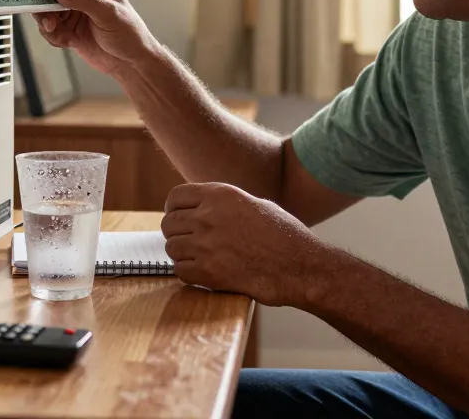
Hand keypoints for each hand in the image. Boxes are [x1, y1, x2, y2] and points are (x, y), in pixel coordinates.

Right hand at [28, 0, 158, 75]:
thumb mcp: (108, 13)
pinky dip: (53, 36)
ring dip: (46, 22)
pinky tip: (66, 42)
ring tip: (56, 31)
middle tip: (42, 16)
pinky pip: (49, 29)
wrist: (132, 62)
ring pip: (44, 10)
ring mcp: (72, 11)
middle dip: (41, 3)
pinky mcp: (68, 28)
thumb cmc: (130, 33)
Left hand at [161, 182, 326, 306]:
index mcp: (220, 195)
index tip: (178, 217)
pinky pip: (180, 271)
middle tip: (188, 240)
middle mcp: (208, 217)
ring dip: (182, 253)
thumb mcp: (255, 204)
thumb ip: (225, 204)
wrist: (300, 266)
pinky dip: (188, 273)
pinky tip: (204, 271)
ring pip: (171, 248)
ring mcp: (206, 245)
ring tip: (198, 257)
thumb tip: (202, 208)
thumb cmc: (284, 235)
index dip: (173, 208)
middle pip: (169, 223)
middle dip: (176, 232)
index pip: (175, 197)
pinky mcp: (208, 272)